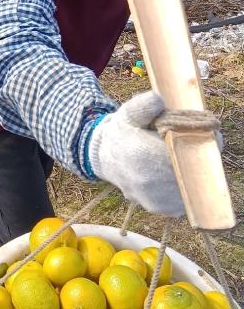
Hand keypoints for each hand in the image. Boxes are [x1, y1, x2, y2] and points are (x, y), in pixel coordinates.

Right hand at [87, 91, 188, 216]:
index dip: (199, 141)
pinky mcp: (162, 208)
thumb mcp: (129, 113)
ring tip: (182, 158)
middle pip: (193, 170)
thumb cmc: (123, 133)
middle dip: (198, 156)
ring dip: (194, 172)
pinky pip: (186, 196)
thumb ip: (143, 105)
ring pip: (193, 185)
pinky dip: (187, 184)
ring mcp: (157, 199)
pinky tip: (176, 172)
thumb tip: (158, 100)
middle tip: (196, 143)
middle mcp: (149, 181)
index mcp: (142, 154)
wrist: (106, 159)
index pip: (185, 151)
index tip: (202, 132)